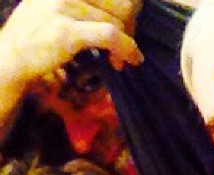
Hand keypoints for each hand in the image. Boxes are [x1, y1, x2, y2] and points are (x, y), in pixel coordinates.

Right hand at [0, 0, 142, 88]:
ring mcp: (64, 7)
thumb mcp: (58, 5)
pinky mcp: (67, 31)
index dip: (127, 10)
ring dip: (127, 44)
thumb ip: (84, 4)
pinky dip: (127, 48)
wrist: (12, 55)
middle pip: (121, 4)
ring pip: (117, 21)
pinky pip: (110, 35)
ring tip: (121, 60)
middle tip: (125, 47)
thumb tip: (126, 8)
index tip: (126, 28)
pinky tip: (131, 60)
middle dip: (130, 27)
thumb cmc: (38, 34)